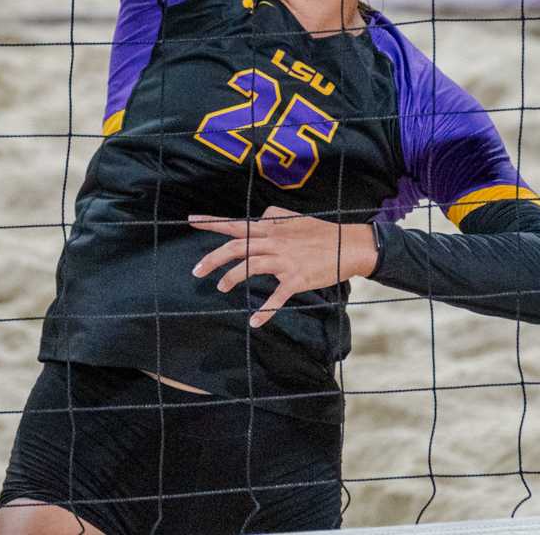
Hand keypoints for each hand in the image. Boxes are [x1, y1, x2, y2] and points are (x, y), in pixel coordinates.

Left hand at [190, 206, 378, 328]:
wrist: (350, 245)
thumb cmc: (323, 232)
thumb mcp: (296, 218)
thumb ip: (275, 217)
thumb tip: (259, 217)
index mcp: (272, 228)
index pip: (237, 224)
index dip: (212, 222)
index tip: (190, 221)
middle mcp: (274, 242)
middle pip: (236, 247)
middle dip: (213, 259)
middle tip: (196, 271)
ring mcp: (285, 260)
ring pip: (250, 266)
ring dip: (232, 278)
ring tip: (220, 288)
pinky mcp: (297, 278)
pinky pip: (277, 296)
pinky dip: (265, 310)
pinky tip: (255, 321)